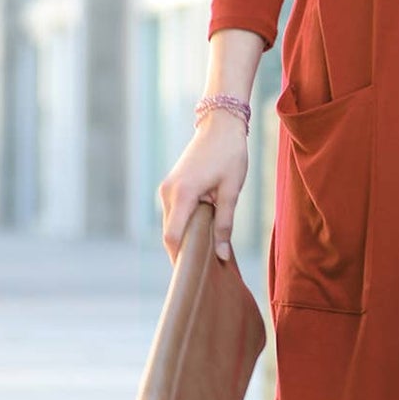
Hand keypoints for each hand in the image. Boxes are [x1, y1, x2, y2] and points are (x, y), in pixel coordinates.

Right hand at [158, 114, 249, 264]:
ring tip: (205, 251)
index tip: (192, 275)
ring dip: (184, 238)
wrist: (220, 125)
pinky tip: (201, 232)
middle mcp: (168, 192)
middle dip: (183, 251)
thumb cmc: (229, 154)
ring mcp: (166, 188)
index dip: (180, 258)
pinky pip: (173, 213)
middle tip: (203, 268)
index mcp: (183, 194)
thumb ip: (225, 224)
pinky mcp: (171, 186)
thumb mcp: (231, 190)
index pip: (173, 236)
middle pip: (169, 233)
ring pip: (171, 224)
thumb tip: (221, 255)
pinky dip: (184, 225)